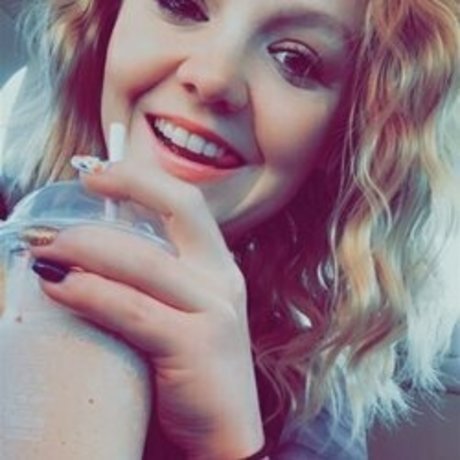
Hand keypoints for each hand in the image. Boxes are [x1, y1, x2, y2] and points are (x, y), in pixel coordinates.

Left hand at [29, 156, 263, 458]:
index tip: (99, 173)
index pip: (187, 203)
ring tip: (44, 248)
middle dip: (127, 185)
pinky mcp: (198, 345)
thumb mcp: (181, 315)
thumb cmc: (191, 372)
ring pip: (145, 260)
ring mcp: (215, 309)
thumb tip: (94, 256)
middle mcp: (223, 279)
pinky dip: (91, 293)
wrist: (225, 436)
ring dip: (87, 246)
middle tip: (75, 188)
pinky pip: (134, 309)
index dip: (144, 179)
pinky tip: (58, 288)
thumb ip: (153, 284)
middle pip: (180, 207)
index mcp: (218, 268)